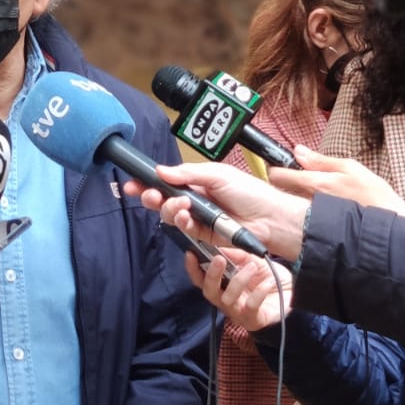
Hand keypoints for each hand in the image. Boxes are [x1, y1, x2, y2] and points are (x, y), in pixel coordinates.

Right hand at [121, 162, 309, 257]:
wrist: (271, 218)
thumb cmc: (251, 192)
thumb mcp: (218, 174)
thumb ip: (188, 173)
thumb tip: (161, 170)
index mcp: (199, 180)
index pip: (168, 180)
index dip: (150, 181)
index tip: (134, 182)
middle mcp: (197, 198)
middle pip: (164, 198)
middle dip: (152, 196)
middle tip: (147, 194)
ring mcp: (200, 217)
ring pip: (172, 215)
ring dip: (169, 208)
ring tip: (179, 204)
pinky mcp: (205, 234)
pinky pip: (185, 228)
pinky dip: (182, 221)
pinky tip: (187, 215)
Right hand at [186, 247, 292, 331]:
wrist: (291, 294)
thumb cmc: (267, 277)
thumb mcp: (251, 260)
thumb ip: (236, 254)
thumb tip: (220, 243)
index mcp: (222, 285)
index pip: (201, 279)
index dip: (192, 269)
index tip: (190, 253)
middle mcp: (226, 301)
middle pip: (209, 292)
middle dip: (212, 275)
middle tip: (219, 259)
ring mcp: (238, 312)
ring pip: (228, 299)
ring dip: (239, 280)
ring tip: (252, 266)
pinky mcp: (253, 320)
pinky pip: (250, 307)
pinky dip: (258, 293)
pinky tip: (268, 282)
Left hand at [269, 145, 404, 220]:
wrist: (391, 232)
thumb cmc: (376, 198)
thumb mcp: (352, 168)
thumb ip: (321, 160)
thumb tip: (298, 150)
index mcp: (315, 185)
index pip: (277, 176)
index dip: (277, 169)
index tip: (281, 167)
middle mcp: (307, 204)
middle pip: (280, 193)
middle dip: (284, 185)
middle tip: (297, 181)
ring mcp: (310, 221)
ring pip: (290, 206)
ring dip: (294, 199)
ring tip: (312, 197)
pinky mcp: (317, 233)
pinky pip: (301, 220)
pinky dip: (304, 214)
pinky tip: (319, 213)